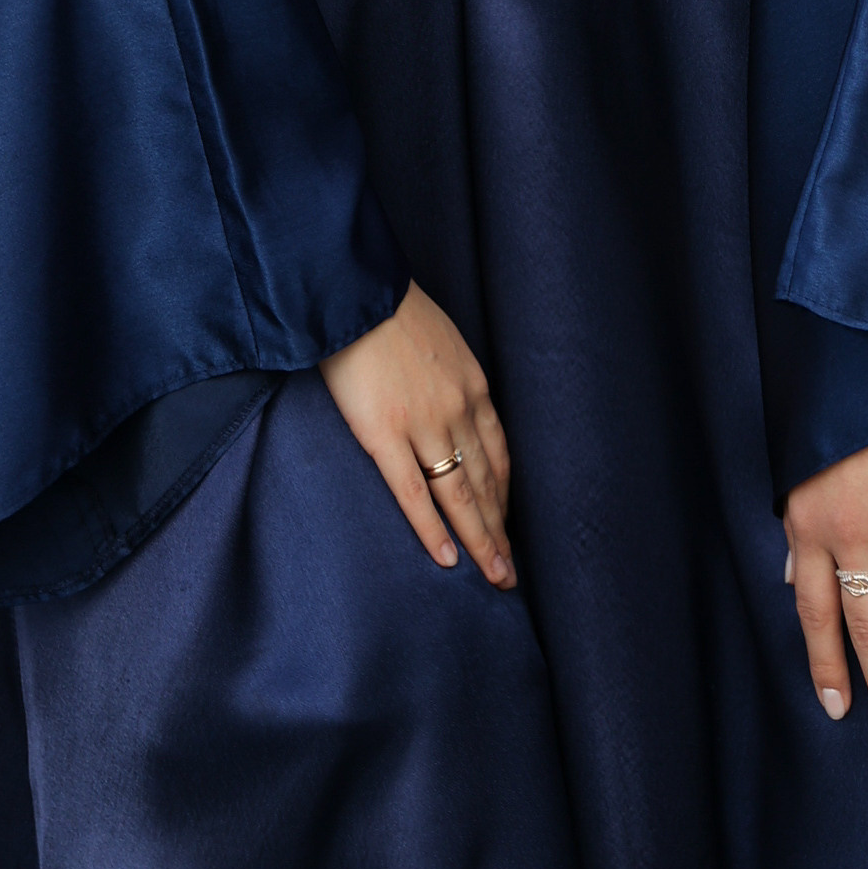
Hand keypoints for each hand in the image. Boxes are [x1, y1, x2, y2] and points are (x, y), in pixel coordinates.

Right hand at [319, 283, 516, 587]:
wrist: (357, 291)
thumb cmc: (391, 309)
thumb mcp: (442, 339)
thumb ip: (450, 377)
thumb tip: (449, 401)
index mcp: (472, 385)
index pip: (498, 453)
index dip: (504, 494)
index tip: (508, 523)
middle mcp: (458, 410)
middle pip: (487, 482)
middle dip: (500, 530)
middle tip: (510, 572)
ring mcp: (424, 426)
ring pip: (460, 496)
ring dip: (479, 541)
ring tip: (493, 577)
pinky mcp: (385, 436)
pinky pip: (414, 494)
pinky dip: (432, 531)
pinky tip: (447, 559)